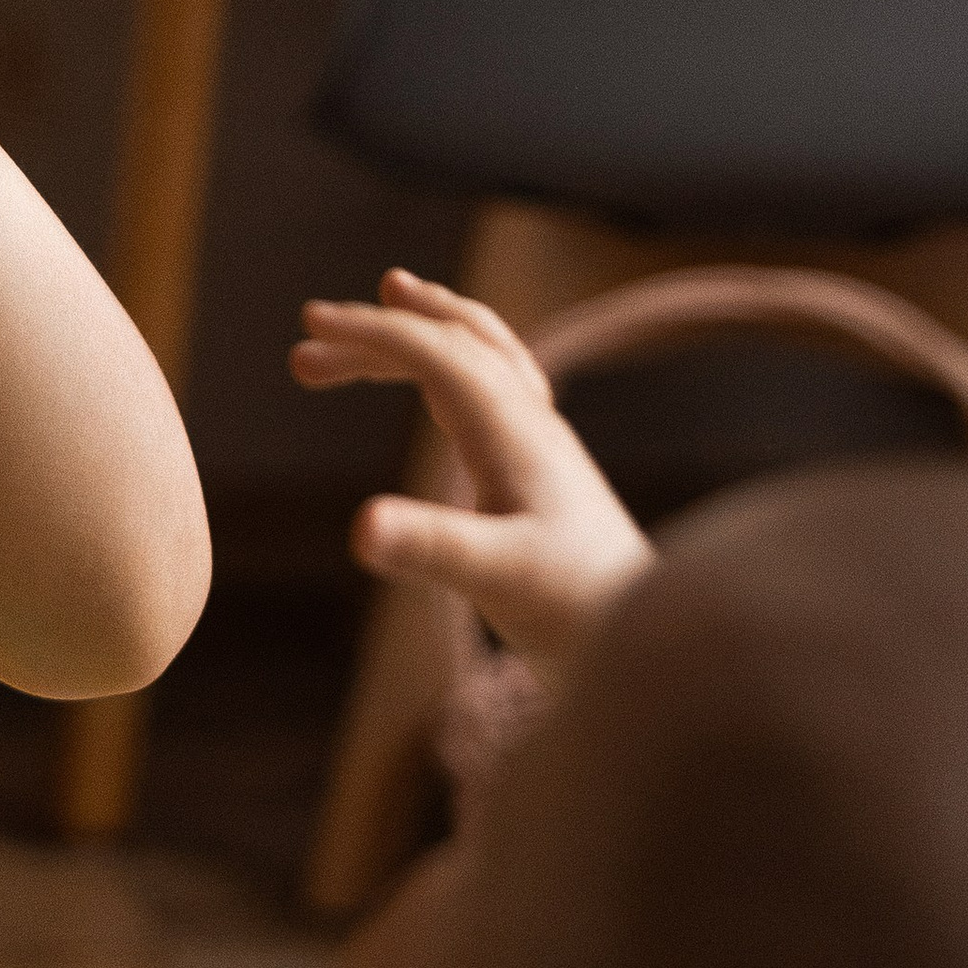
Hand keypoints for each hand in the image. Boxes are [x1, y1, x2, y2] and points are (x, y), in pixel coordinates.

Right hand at [293, 269, 650, 670]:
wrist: (658, 644)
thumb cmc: (578, 613)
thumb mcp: (495, 579)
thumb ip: (429, 547)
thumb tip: (360, 526)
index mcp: (514, 431)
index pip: (435, 352)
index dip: (370, 333)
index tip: (309, 327)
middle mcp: (531, 424)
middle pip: (454, 342)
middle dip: (382, 329)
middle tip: (309, 331)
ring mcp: (540, 446)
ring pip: (478, 358)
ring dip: (418, 335)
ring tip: (369, 323)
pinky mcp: (542, 474)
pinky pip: (494, 390)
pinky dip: (451, 366)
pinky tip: (435, 389)